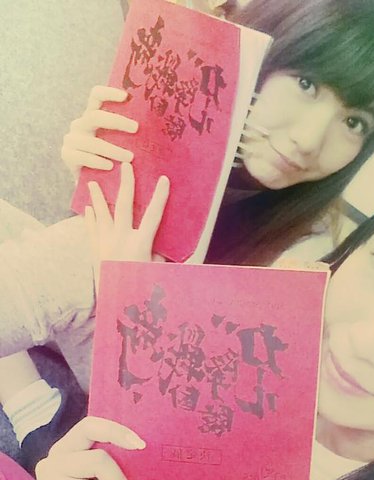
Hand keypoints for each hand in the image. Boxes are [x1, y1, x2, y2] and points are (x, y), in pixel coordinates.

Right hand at [61, 85, 137, 177]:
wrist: (92, 182)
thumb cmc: (111, 160)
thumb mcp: (119, 144)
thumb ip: (128, 134)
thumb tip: (154, 128)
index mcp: (92, 116)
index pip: (96, 96)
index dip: (108, 92)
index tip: (126, 96)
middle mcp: (80, 124)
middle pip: (96, 116)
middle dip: (117, 121)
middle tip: (136, 129)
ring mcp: (71, 139)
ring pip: (93, 142)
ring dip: (113, 150)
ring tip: (130, 158)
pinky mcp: (67, 155)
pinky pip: (84, 157)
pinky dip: (98, 161)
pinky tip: (110, 166)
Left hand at [85, 162, 169, 290]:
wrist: (115, 303)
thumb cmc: (141, 288)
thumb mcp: (157, 272)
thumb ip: (161, 257)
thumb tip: (170, 249)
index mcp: (141, 243)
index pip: (153, 215)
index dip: (160, 197)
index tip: (163, 180)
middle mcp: (122, 239)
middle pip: (123, 205)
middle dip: (126, 184)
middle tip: (125, 166)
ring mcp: (106, 243)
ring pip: (101, 214)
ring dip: (97, 197)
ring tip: (92, 182)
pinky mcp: (96, 251)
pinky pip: (91, 229)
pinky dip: (90, 218)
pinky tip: (88, 209)